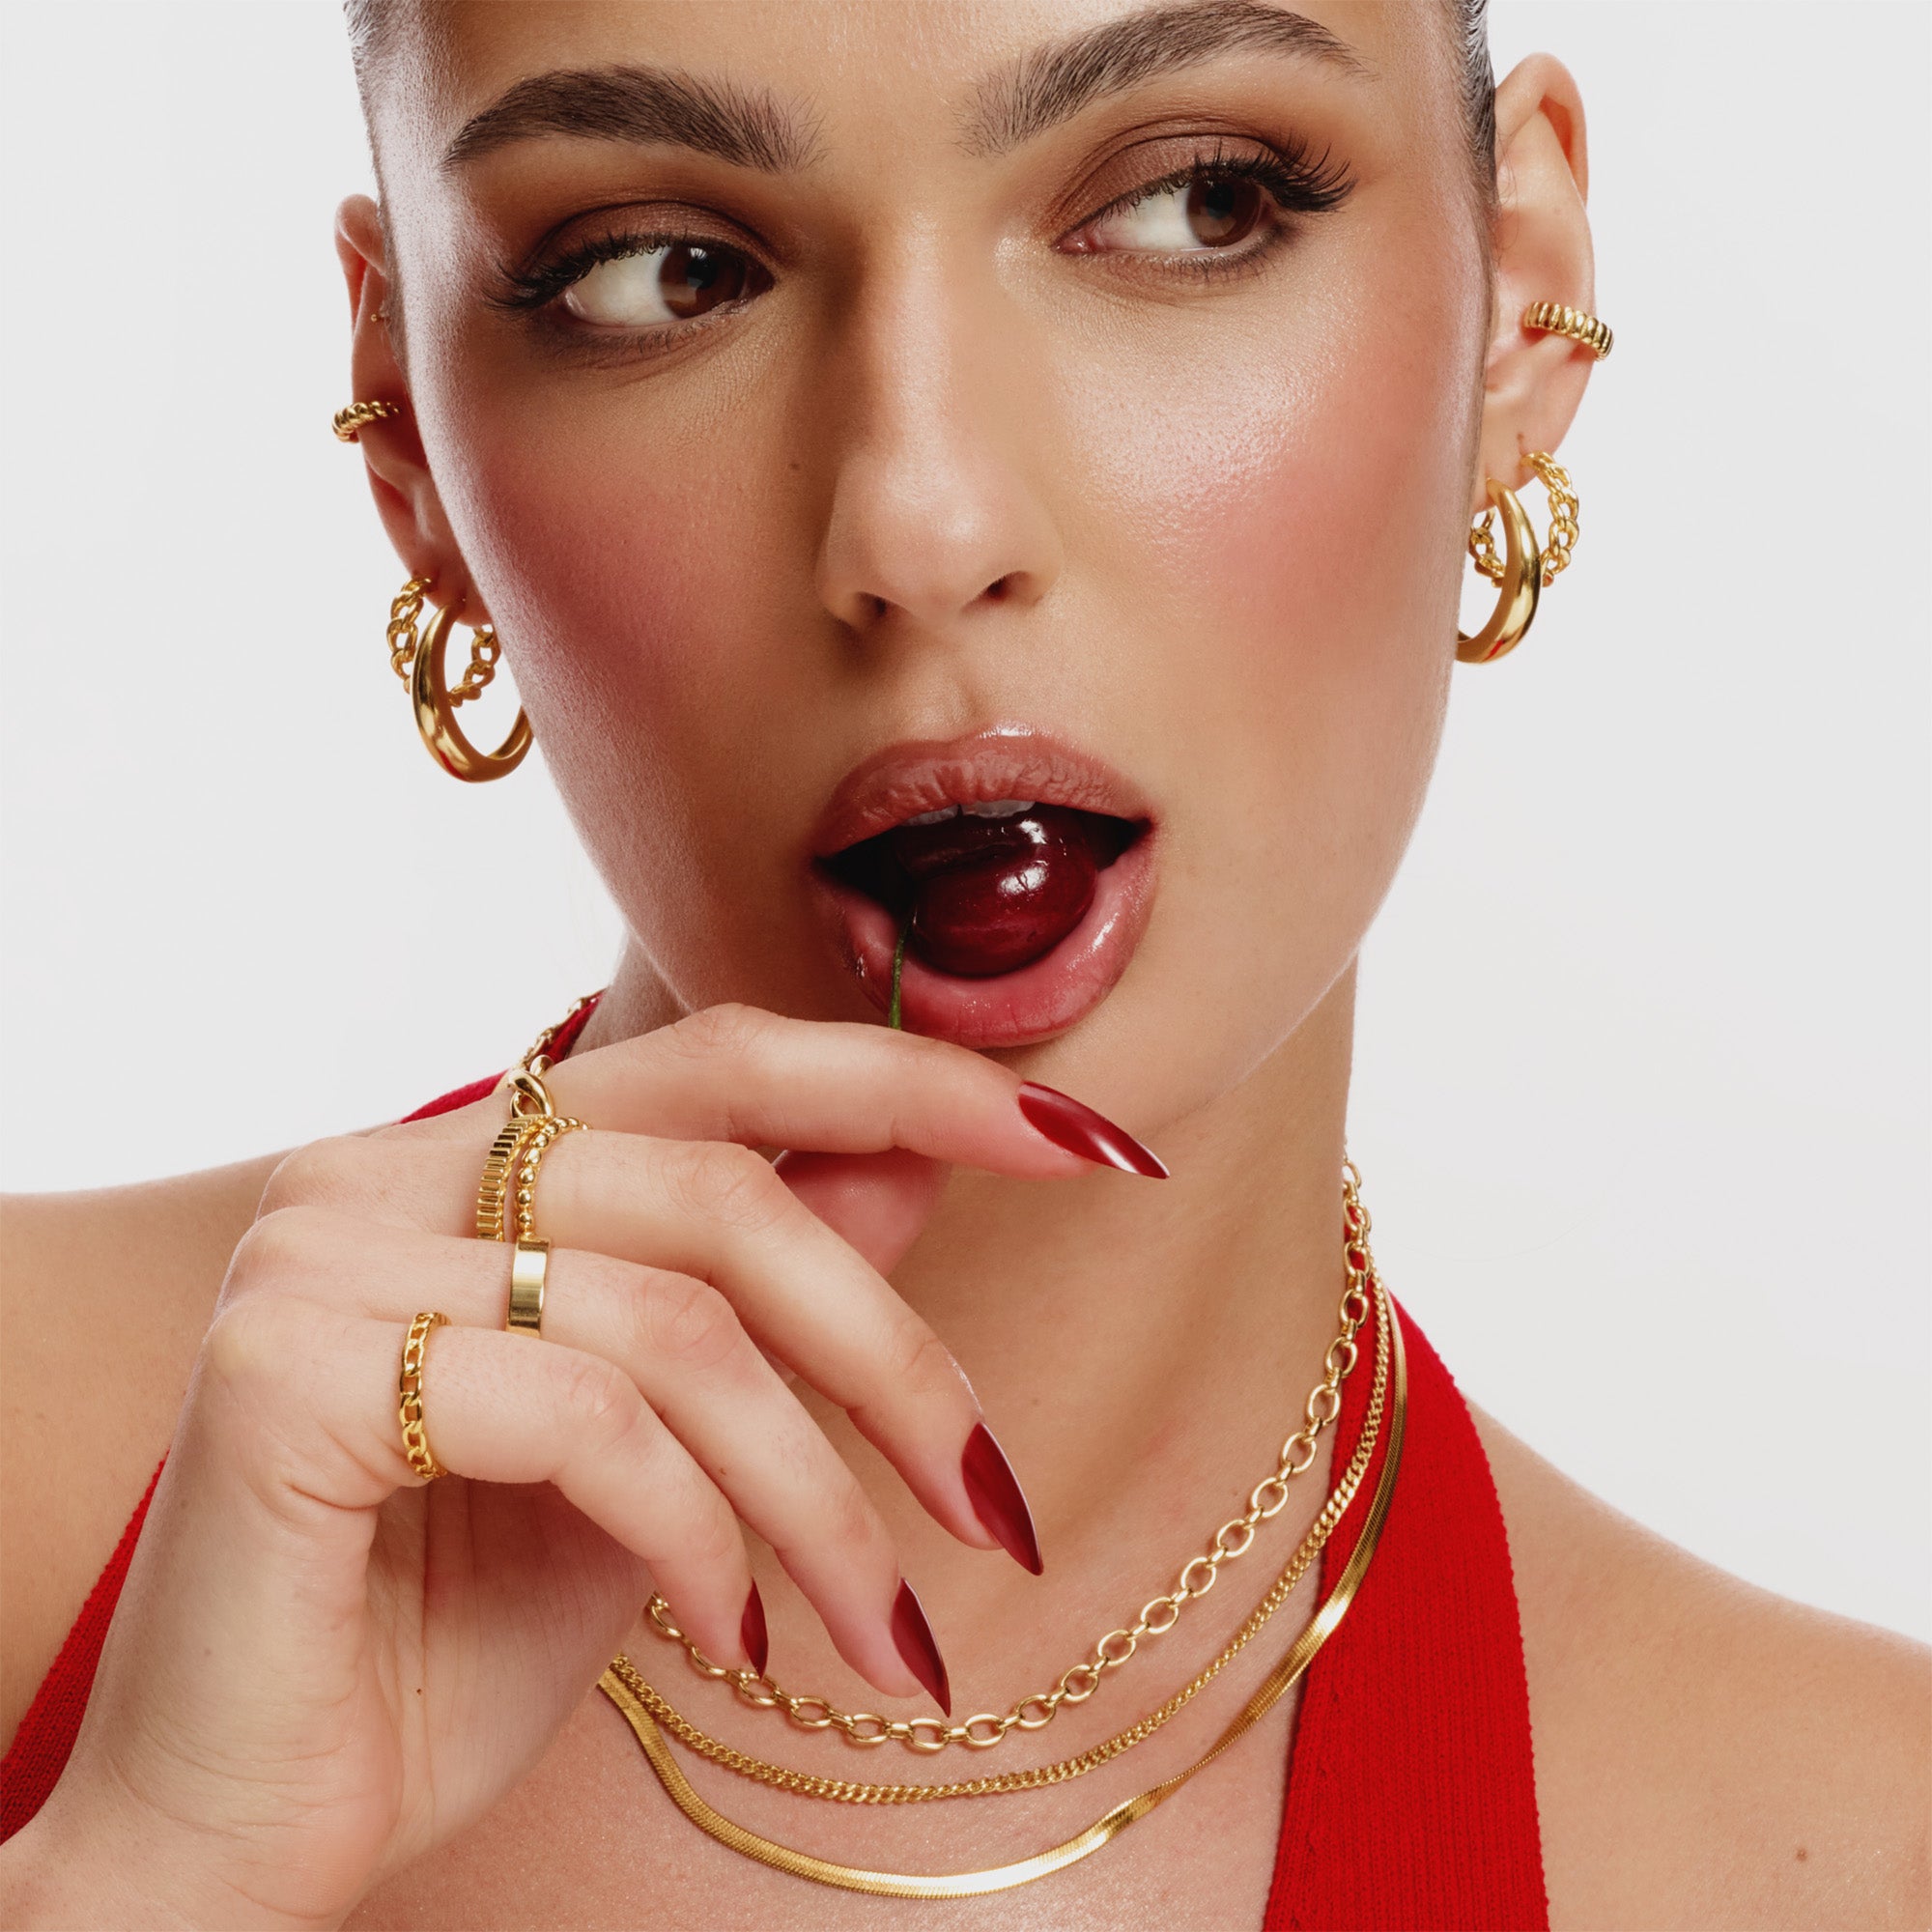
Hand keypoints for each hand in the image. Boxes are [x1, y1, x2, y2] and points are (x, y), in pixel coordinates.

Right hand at [2, 1005, 1156, 1929]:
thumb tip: (921, 1150)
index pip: (727, 1059)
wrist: (247, 1826)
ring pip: (682, 1320)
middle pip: (729, 1190)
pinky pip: (590, 1414)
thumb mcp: (659, 1447)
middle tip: (993, 1505)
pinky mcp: (292, 1365)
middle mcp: (381, 1165)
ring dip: (821, 1494)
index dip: (920, 1081)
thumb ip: (760, 1289)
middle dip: (895, 1356)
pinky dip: (703, 1535)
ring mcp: (322, 1250)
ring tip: (881, 1633)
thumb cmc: (451, 1630)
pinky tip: (730, 1640)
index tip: (1093, 1140)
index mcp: (465, 1154)